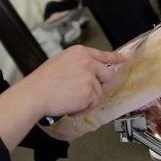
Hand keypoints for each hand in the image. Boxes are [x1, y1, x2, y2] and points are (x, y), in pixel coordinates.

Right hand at [0, 46, 126, 148]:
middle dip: (100, 86)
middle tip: (87, 93)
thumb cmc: (42, 81)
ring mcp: (90, 77)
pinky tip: (70, 105)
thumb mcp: (61, 62)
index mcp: (80, 52)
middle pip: (107, 75)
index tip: (124, 59)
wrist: (35, 94)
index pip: (103, 55)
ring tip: (69, 99)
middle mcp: (88, 62)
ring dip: (87, 99)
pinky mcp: (90, 92)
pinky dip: (83, 108)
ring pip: (99, 92)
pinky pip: (93, 103)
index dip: (115, 58)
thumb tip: (90, 72)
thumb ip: (78, 64)